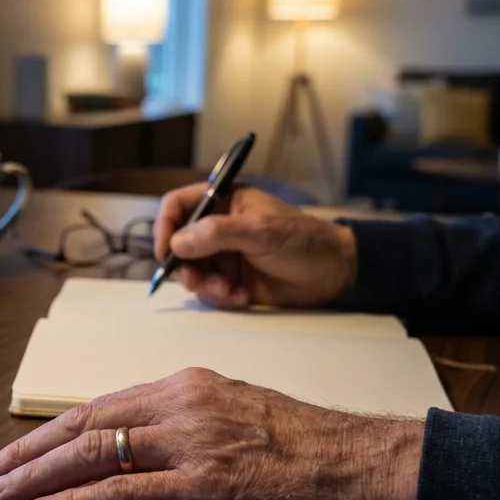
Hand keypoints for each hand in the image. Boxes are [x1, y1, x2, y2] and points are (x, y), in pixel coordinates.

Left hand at [0, 368, 422, 499]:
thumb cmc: (311, 450)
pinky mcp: (202, 486)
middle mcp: (180, 404)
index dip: (51, 432)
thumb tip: (138, 455)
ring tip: (0, 496)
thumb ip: (186, 427)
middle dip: (27, 452)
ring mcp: (190, 443)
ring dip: (36, 477)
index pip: (99, 405)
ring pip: (91, 453)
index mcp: (187, 385)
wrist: (367, 468)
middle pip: (82, 423)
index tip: (18, 451)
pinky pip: (120, 494)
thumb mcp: (239, 416)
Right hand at [153, 185, 357, 309]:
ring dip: (204, 286)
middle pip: (178, 244)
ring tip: (230, 292)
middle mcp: (218, 227)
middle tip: (198, 281)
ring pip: (191, 272)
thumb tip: (178, 242)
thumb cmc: (303, 240)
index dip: (165, 226)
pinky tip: (242, 297)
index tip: (166, 252)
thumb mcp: (261, 231)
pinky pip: (209, 292)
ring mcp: (224, 255)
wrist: (334, 273)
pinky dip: (220, 298)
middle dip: (185, 266)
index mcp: (224, 202)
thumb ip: (218, 234)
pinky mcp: (232, 280)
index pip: (178, 205)